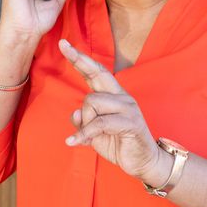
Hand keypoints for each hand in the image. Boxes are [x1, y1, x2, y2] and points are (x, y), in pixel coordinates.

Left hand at [58, 39, 164, 183]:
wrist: (143, 162)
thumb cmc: (118, 144)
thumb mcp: (94, 133)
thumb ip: (83, 121)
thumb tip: (76, 114)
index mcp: (113, 96)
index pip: (95, 73)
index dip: (80, 59)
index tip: (64, 44)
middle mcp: (121, 97)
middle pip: (98, 73)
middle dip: (80, 59)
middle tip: (63, 45)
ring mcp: (127, 107)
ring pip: (92, 102)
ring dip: (85, 122)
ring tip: (91, 136)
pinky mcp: (130, 122)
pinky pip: (99, 123)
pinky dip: (84, 134)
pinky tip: (73, 141)